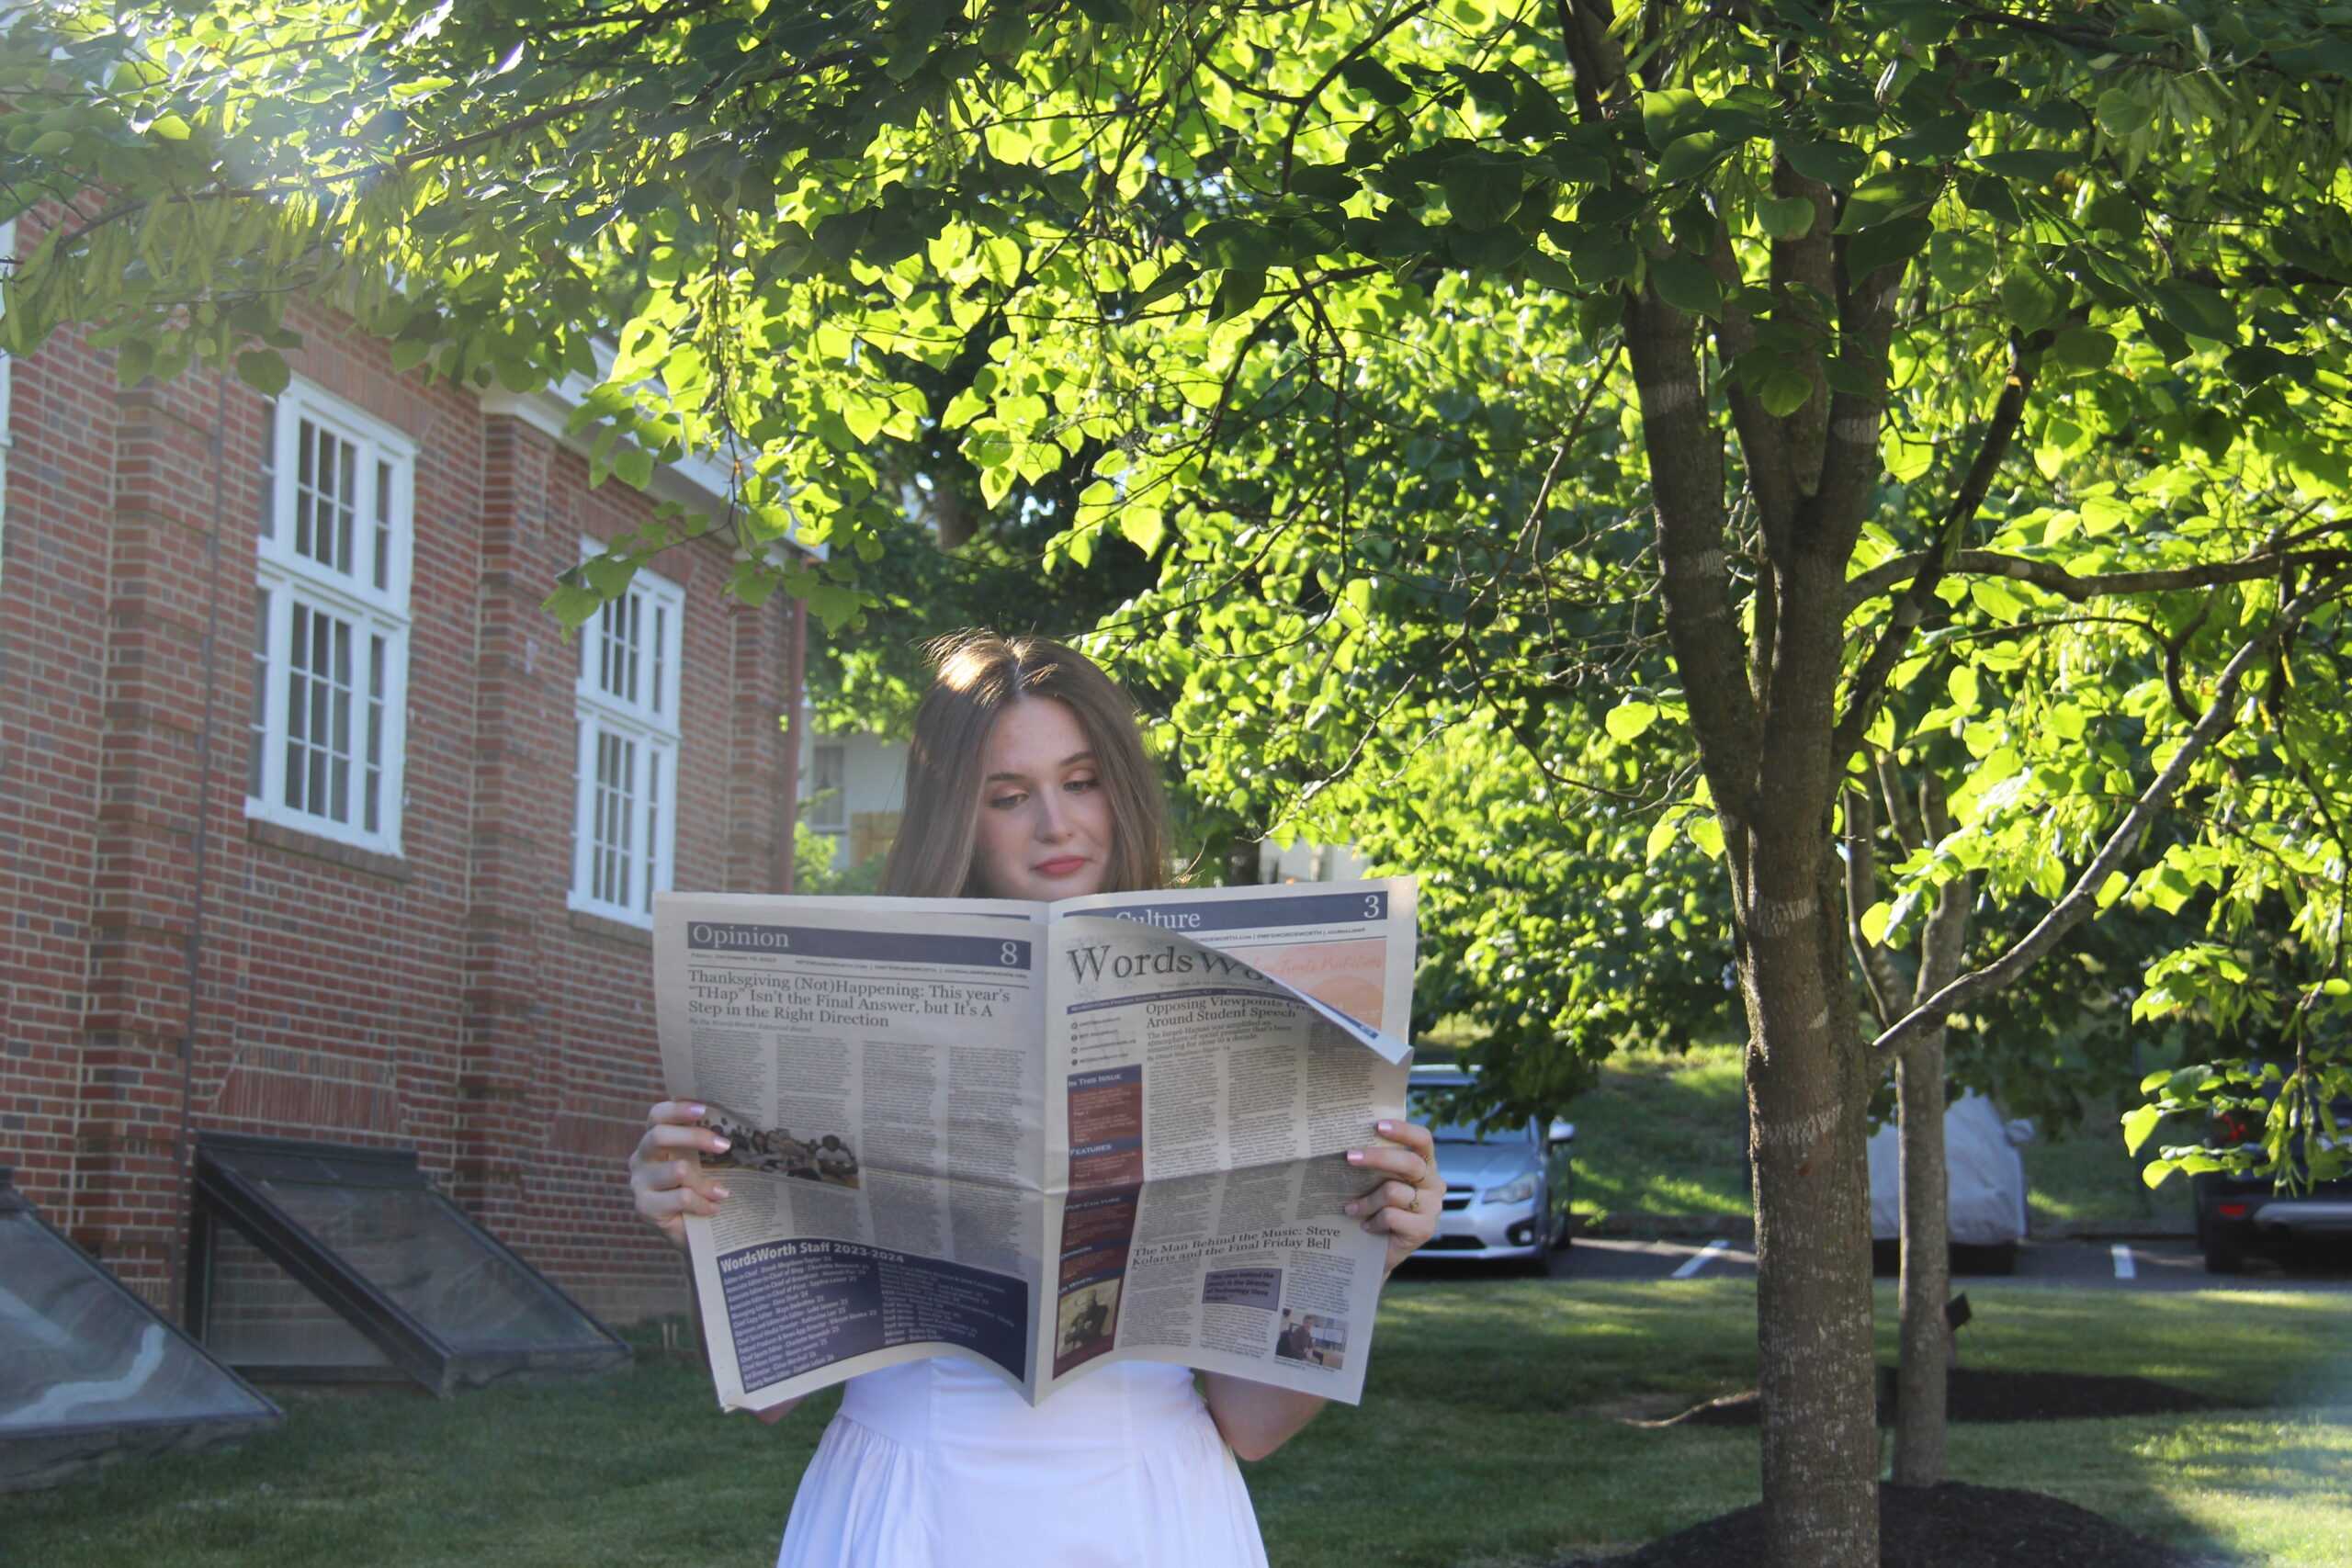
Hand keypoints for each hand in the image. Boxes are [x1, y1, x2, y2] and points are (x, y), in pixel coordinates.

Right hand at [629, 1100, 731, 1249]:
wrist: (692, 1232)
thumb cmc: (700, 1188)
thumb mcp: (704, 1163)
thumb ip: (708, 1144)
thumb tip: (738, 1124)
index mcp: (654, 1139)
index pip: (657, 1115)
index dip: (677, 1109)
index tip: (704, 1108)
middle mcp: (641, 1157)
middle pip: (660, 1136)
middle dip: (696, 1137)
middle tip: (725, 1145)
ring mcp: (639, 1182)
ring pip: (676, 1170)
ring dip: (705, 1182)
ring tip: (723, 1192)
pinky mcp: (644, 1207)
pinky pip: (680, 1197)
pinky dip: (702, 1203)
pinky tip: (713, 1208)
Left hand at [1343, 1119, 1440, 1277]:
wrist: (1378, 1251)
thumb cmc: (1376, 1208)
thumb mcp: (1377, 1181)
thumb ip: (1376, 1163)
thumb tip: (1349, 1140)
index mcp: (1425, 1165)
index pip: (1423, 1140)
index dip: (1403, 1131)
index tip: (1378, 1125)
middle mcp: (1434, 1184)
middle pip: (1409, 1163)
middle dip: (1376, 1158)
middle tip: (1349, 1157)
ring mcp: (1433, 1207)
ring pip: (1393, 1192)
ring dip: (1366, 1201)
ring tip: (1350, 1209)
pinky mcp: (1424, 1229)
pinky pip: (1391, 1216)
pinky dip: (1373, 1221)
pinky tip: (1366, 1226)